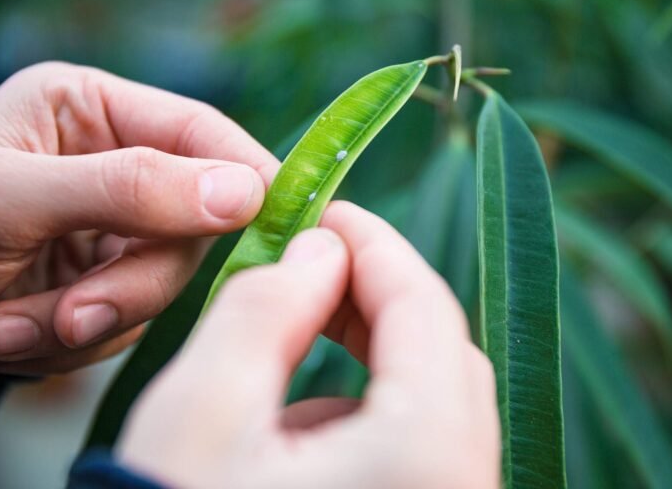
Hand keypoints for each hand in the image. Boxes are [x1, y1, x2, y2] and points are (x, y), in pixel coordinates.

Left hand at [0, 62, 277, 373]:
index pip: (202, 135)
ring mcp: (109, 229)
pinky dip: (75, 341)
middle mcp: (112, 165)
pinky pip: (129, 321)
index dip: (246, 177)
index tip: (281, 223)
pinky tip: (14, 331)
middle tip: (77, 314)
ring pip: (163, 283)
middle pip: (191, 224)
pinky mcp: (99, 284)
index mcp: (92, 111)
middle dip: (132, 280)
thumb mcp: (14, 199)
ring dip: (95, 319)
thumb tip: (246, 191)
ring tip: (15, 326)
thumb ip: (130, 188)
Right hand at [119, 202, 498, 488]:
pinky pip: (417, 445)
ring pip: (433, 397)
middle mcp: (465, 484)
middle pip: (440, 349)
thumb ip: (266, 308)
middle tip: (315, 261)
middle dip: (376, 293)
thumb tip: (318, 249)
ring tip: (300, 333)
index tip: (325, 211)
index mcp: (427, 450)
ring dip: (372, 350)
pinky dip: (370, 409)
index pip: (423, 305)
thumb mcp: (205, 410)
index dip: (373, 244)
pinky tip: (302, 423)